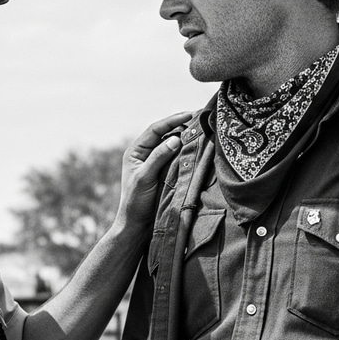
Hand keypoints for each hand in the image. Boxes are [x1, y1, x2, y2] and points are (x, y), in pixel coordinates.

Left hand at [113, 112, 190, 228]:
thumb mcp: (145, 177)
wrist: (137, 225)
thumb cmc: (136, 202)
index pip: (155, 129)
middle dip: (182, 126)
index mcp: (135, 151)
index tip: (189, 114)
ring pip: (172, 145)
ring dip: (186, 138)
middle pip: (165, 134)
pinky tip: (198, 149)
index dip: (172, 120)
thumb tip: (176, 138)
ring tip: (203, 130)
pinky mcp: (164, 173)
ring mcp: (155, 163)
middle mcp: (145, 154)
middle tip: (200, 118)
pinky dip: (187, 152)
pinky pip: (176, 158)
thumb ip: (158, 157)